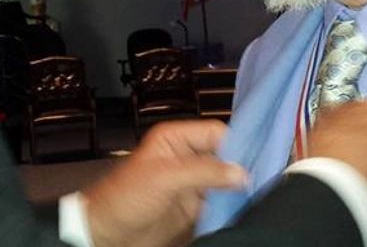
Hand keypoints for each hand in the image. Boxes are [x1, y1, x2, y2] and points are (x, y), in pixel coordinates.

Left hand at [83, 120, 246, 246]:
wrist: (108, 233)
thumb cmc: (122, 198)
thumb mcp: (165, 178)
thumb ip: (203, 172)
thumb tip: (239, 172)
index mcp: (175, 139)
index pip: (215, 132)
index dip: (235, 144)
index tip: (253, 160)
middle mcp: (185, 158)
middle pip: (224, 157)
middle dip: (239, 168)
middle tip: (259, 179)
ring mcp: (190, 183)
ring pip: (224, 181)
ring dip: (237, 189)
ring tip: (254, 195)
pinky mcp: (193, 208)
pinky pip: (219, 203)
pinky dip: (230, 207)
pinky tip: (241, 210)